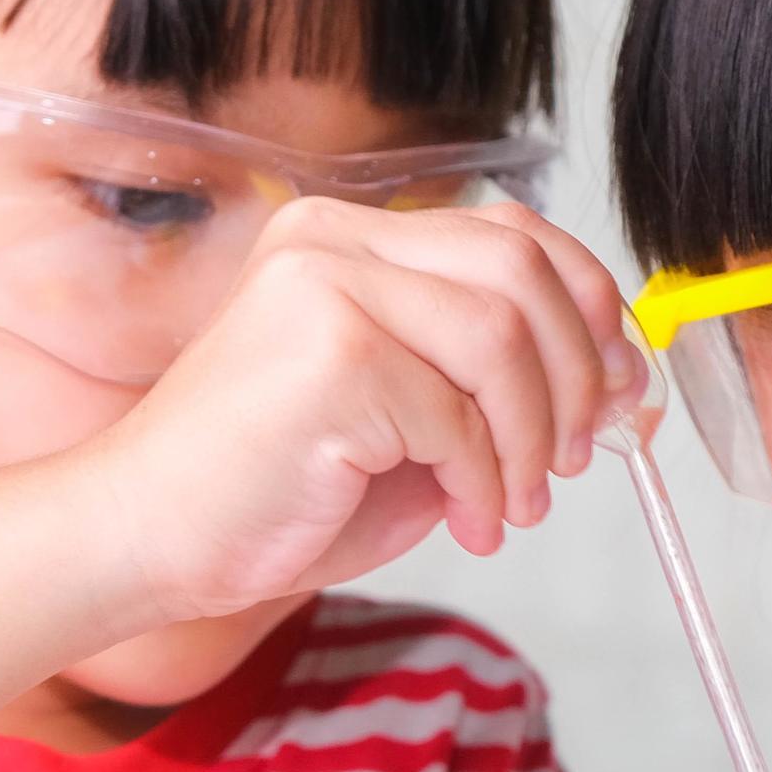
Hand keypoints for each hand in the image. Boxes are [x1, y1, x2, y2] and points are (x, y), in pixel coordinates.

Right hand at [78, 198, 637, 621]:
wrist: (151, 537)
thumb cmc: (274, 488)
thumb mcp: (409, 416)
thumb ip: (494, 381)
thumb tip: (619, 378)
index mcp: (353, 237)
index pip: (515, 234)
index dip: (590, 306)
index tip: (620, 382)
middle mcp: (336, 241)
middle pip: (524, 270)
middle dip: (578, 372)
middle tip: (578, 454)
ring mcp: (328, 288)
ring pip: (503, 340)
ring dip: (534, 439)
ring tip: (516, 501)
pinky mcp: (330, 354)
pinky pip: (458, 415)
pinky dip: (485, 481)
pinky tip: (469, 519)